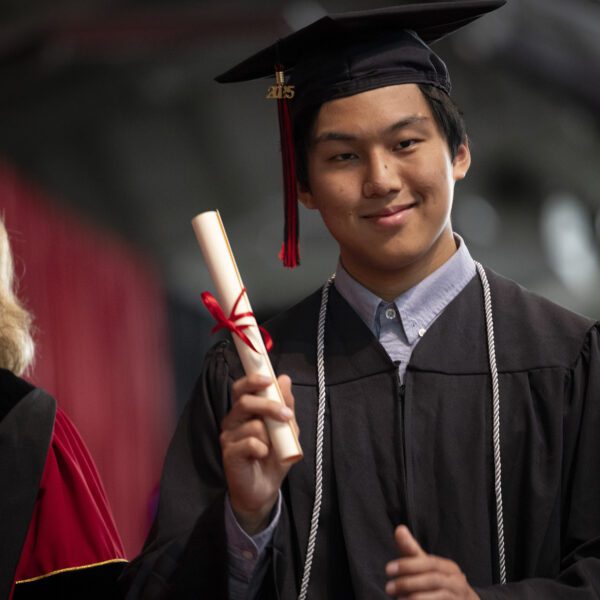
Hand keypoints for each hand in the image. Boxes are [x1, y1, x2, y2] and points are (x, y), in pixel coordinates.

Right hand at [220, 373, 298, 534]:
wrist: (264, 488)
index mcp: (244, 410)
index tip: (268, 379)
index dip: (252, 380)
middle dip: (268, 406)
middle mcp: (232, 420)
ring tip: (272, 447)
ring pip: (251, 424)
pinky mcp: (228, 453)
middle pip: (244, 401)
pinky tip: (262, 456)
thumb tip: (284, 379)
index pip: (241, 388)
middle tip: (287, 416)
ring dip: (270, 435)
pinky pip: (250, 443)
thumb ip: (285, 405)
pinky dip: (262, 449)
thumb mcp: (287, 429)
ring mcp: (228, 436)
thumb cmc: (274, 456)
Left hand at [385, 525, 478, 598]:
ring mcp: (459, 598)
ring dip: (415, 597)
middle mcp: (457, 582)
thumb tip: (399, 528)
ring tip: (398, 598)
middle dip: (408, 583)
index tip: (388, 569)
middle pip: (432, 580)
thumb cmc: (438, 583)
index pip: (429, 562)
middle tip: (389, 588)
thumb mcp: (425, 566)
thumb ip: (412, 550)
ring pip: (438, 597)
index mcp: (448, 567)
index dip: (408, 565)